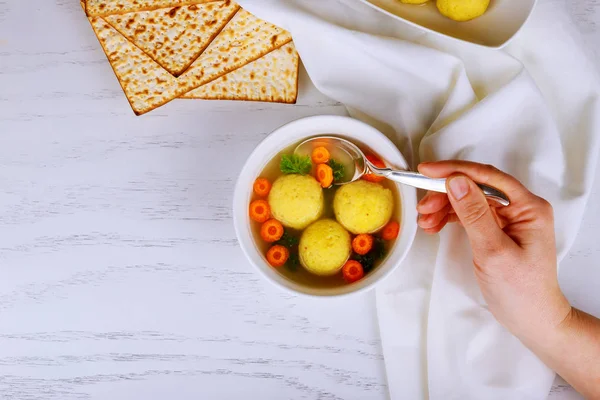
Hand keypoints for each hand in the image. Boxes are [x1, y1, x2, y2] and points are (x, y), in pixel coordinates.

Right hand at [416, 161, 570, 339]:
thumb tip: (455, 181)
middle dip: (446, 193)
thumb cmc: (519, 290)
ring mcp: (509, 219)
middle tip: (422, 207)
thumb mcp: (493, 251)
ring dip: (444, 206)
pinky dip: (450, 217)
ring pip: (469, 200)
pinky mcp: (497, 230)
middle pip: (476, 187)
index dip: (455, 171)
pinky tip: (434, 225)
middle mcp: (520, 208)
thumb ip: (474, 214)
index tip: (425, 171)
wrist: (532, 320)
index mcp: (528, 207)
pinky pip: (469, 214)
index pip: (487, 177)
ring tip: (425, 221)